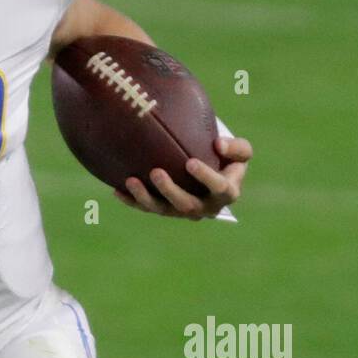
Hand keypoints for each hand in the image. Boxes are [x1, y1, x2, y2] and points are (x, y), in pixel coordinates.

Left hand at [113, 136, 251, 220]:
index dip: (205, 177)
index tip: (190, 162)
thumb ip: (236, 147)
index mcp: (227, 192)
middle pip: (187, 205)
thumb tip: (218, 146)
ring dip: (146, 198)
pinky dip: (132, 200)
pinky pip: (147, 208)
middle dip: (170, 191)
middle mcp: (205, 207)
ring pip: (163, 210)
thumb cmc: (225, 156)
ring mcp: (182, 211)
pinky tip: (117, 190)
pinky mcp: (165, 209)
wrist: (210, 167)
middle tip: (156, 172)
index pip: (219, 188)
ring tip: (132, 181)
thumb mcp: (240, 149)